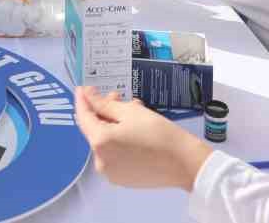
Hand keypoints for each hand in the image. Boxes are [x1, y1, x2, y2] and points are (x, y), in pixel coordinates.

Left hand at [75, 86, 213, 191]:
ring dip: (113, 125)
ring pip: (105, 141)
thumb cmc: (159, 133)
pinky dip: (119, 140)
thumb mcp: (131, 112)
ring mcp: (110, 173)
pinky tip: (133, 130)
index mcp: (100, 142)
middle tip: (117, 97)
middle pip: (95, 130)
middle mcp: (100, 161)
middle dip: (104, 111)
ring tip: (131, 112)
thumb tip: (87, 96)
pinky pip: (114, 154)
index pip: (83, 117)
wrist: (184, 163)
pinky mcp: (122, 179)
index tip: (83, 88)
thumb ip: (104, 104)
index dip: (83, 100)